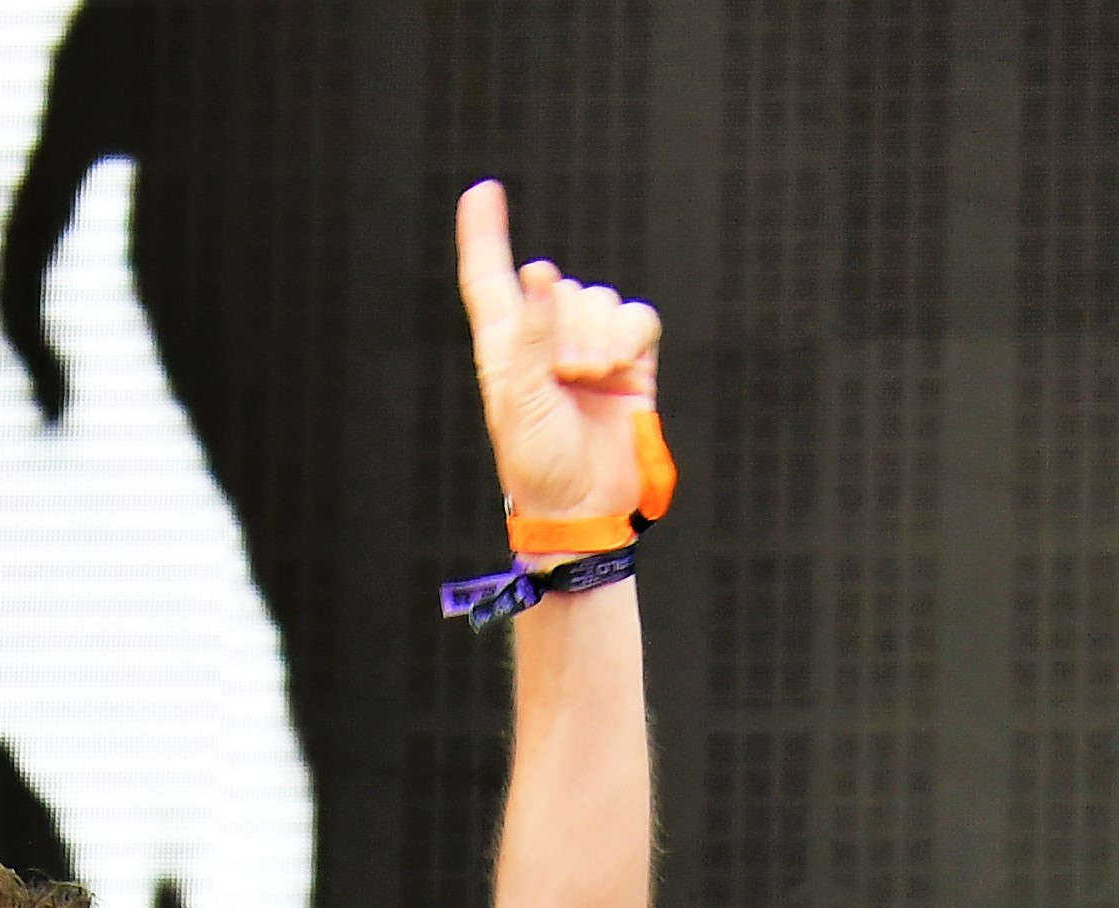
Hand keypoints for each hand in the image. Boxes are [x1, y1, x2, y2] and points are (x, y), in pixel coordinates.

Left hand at [453, 180, 660, 530]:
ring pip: (599, 299)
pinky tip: (618, 368)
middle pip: (561, 287)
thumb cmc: (539, 463)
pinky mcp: (631, 358)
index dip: (483, 234)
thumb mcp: (522, 400)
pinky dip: (629, 337)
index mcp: (504, 346)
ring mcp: (590, 345)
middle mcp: (545, 338)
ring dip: (596, 337)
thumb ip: (533, 335)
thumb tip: (542, 274)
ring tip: (587, 381)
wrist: (586, 505)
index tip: (481, 191)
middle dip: (565, 328)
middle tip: (563, 377)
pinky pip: (636, 317)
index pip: (488, 277)